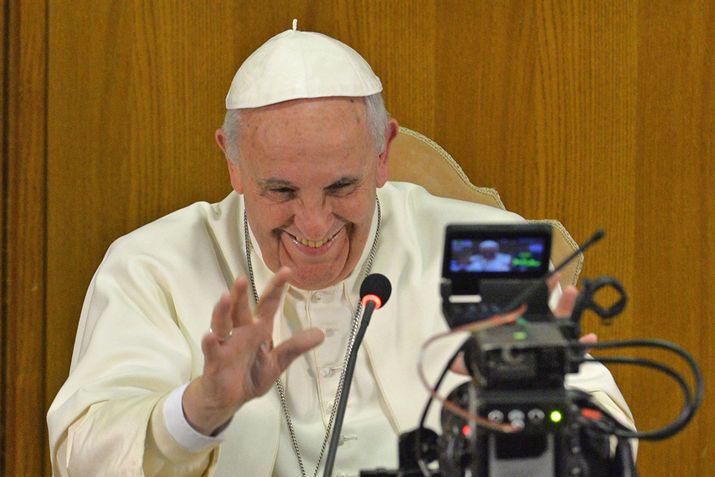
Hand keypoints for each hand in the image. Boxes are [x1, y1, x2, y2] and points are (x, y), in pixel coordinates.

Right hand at [182, 267, 324, 434]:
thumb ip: (296, 347)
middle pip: (240, 309)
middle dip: (241, 294)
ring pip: (222, 323)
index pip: (268, 304)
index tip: (286, 270)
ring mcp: (226, 345)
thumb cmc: (251, 375)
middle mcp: (241, 332)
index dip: (277, 287)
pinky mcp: (215, 361)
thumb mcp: (278, 362)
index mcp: (258, 329)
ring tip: (225, 297)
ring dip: (223, 310)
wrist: (229, 399)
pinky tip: (210, 336)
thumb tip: (321, 334)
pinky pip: (212, 350)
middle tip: (242, 278)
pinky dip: (210, 343)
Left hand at [451, 274, 595, 374]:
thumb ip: (465, 354)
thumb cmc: (494, 369)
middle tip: (561, 280)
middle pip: (549, 309)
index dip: (536, 289)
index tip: (545, 275)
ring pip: (563, 323)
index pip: (526, 304)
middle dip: (556, 293)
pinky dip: (584, 344)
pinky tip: (590, 337)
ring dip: (570, 308)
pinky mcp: (559, 356)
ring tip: (573, 294)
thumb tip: (453, 355)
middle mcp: (534, 330)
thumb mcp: (476, 358)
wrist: (505, 391)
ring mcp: (548, 341)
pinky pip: (574, 351)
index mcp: (516, 326)